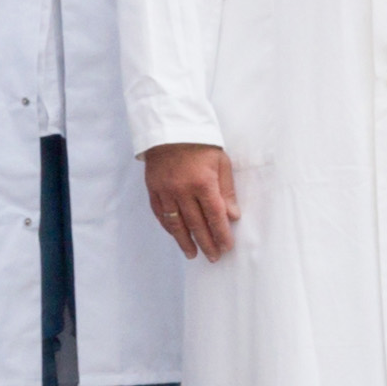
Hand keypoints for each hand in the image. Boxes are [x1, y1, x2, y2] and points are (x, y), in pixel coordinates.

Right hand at [143, 144, 235, 260]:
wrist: (170, 128)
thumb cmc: (201, 145)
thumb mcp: (221, 163)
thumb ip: (227, 191)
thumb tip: (233, 216)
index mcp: (203, 183)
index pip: (214, 216)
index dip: (221, 234)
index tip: (226, 247)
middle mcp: (182, 190)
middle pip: (196, 224)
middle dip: (206, 243)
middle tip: (213, 257)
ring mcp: (165, 191)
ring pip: (176, 223)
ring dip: (185, 241)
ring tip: (192, 254)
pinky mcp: (153, 189)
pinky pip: (160, 213)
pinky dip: (169, 227)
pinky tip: (176, 236)